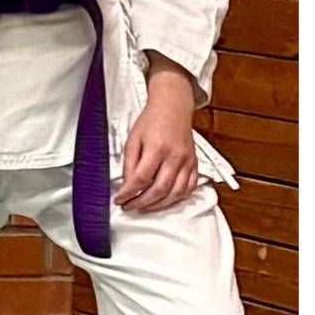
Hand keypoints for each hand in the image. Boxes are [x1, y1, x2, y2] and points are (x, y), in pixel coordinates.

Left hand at [114, 65, 201, 217]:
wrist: (173, 107)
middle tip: (129, 206)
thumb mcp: (132, 140)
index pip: (141, 179)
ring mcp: (187, 161)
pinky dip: (176, 198)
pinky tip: (165, 200)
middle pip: (159, 190)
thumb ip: (129, 165)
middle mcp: (175, 156)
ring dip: (158, 205)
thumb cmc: (153, 120)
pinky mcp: (194, 163)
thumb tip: (127, 185)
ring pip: (175, 193)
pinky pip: (189, 188)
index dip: (128, 194)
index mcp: (158, 148)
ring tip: (144, 207)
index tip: (120, 199)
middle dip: (141, 203)